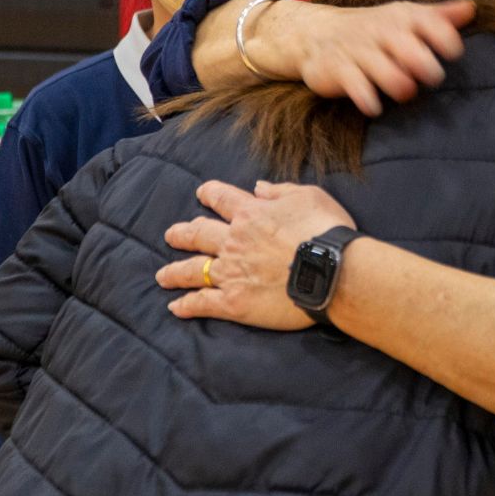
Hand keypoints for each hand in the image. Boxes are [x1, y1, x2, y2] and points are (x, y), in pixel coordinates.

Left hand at [157, 180, 356, 329]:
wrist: (332, 270)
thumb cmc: (326, 230)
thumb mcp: (308, 196)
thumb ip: (280, 191)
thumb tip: (258, 187)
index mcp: (251, 213)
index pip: (221, 198)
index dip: (209, 194)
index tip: (202, 193)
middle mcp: (234, 240)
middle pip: (198, 234)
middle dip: (182, 234)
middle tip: (171, 235)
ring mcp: (231, 272)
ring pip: (194, 269)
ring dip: (175, 271)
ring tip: (162, 275)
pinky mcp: (234, 302)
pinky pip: (203, 303)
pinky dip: (187, 305)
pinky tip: (175, 308)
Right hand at [257, 0, 475, 116]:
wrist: (318, 33)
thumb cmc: (375, 29)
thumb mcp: (406, 18)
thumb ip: (439, 17)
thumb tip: (472, 7)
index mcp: (403, 17)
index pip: (430, 23)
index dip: (445, 39)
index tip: (452, 53)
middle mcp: (382, 32)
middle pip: (410, 49)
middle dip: (425, 66)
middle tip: (431, 77)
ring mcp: (359, 51)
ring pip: (385, 70)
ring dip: (400, 85)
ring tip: (404, 91)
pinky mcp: (337, 70)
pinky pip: (355, 85)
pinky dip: (367, 98)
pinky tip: (374, 106)